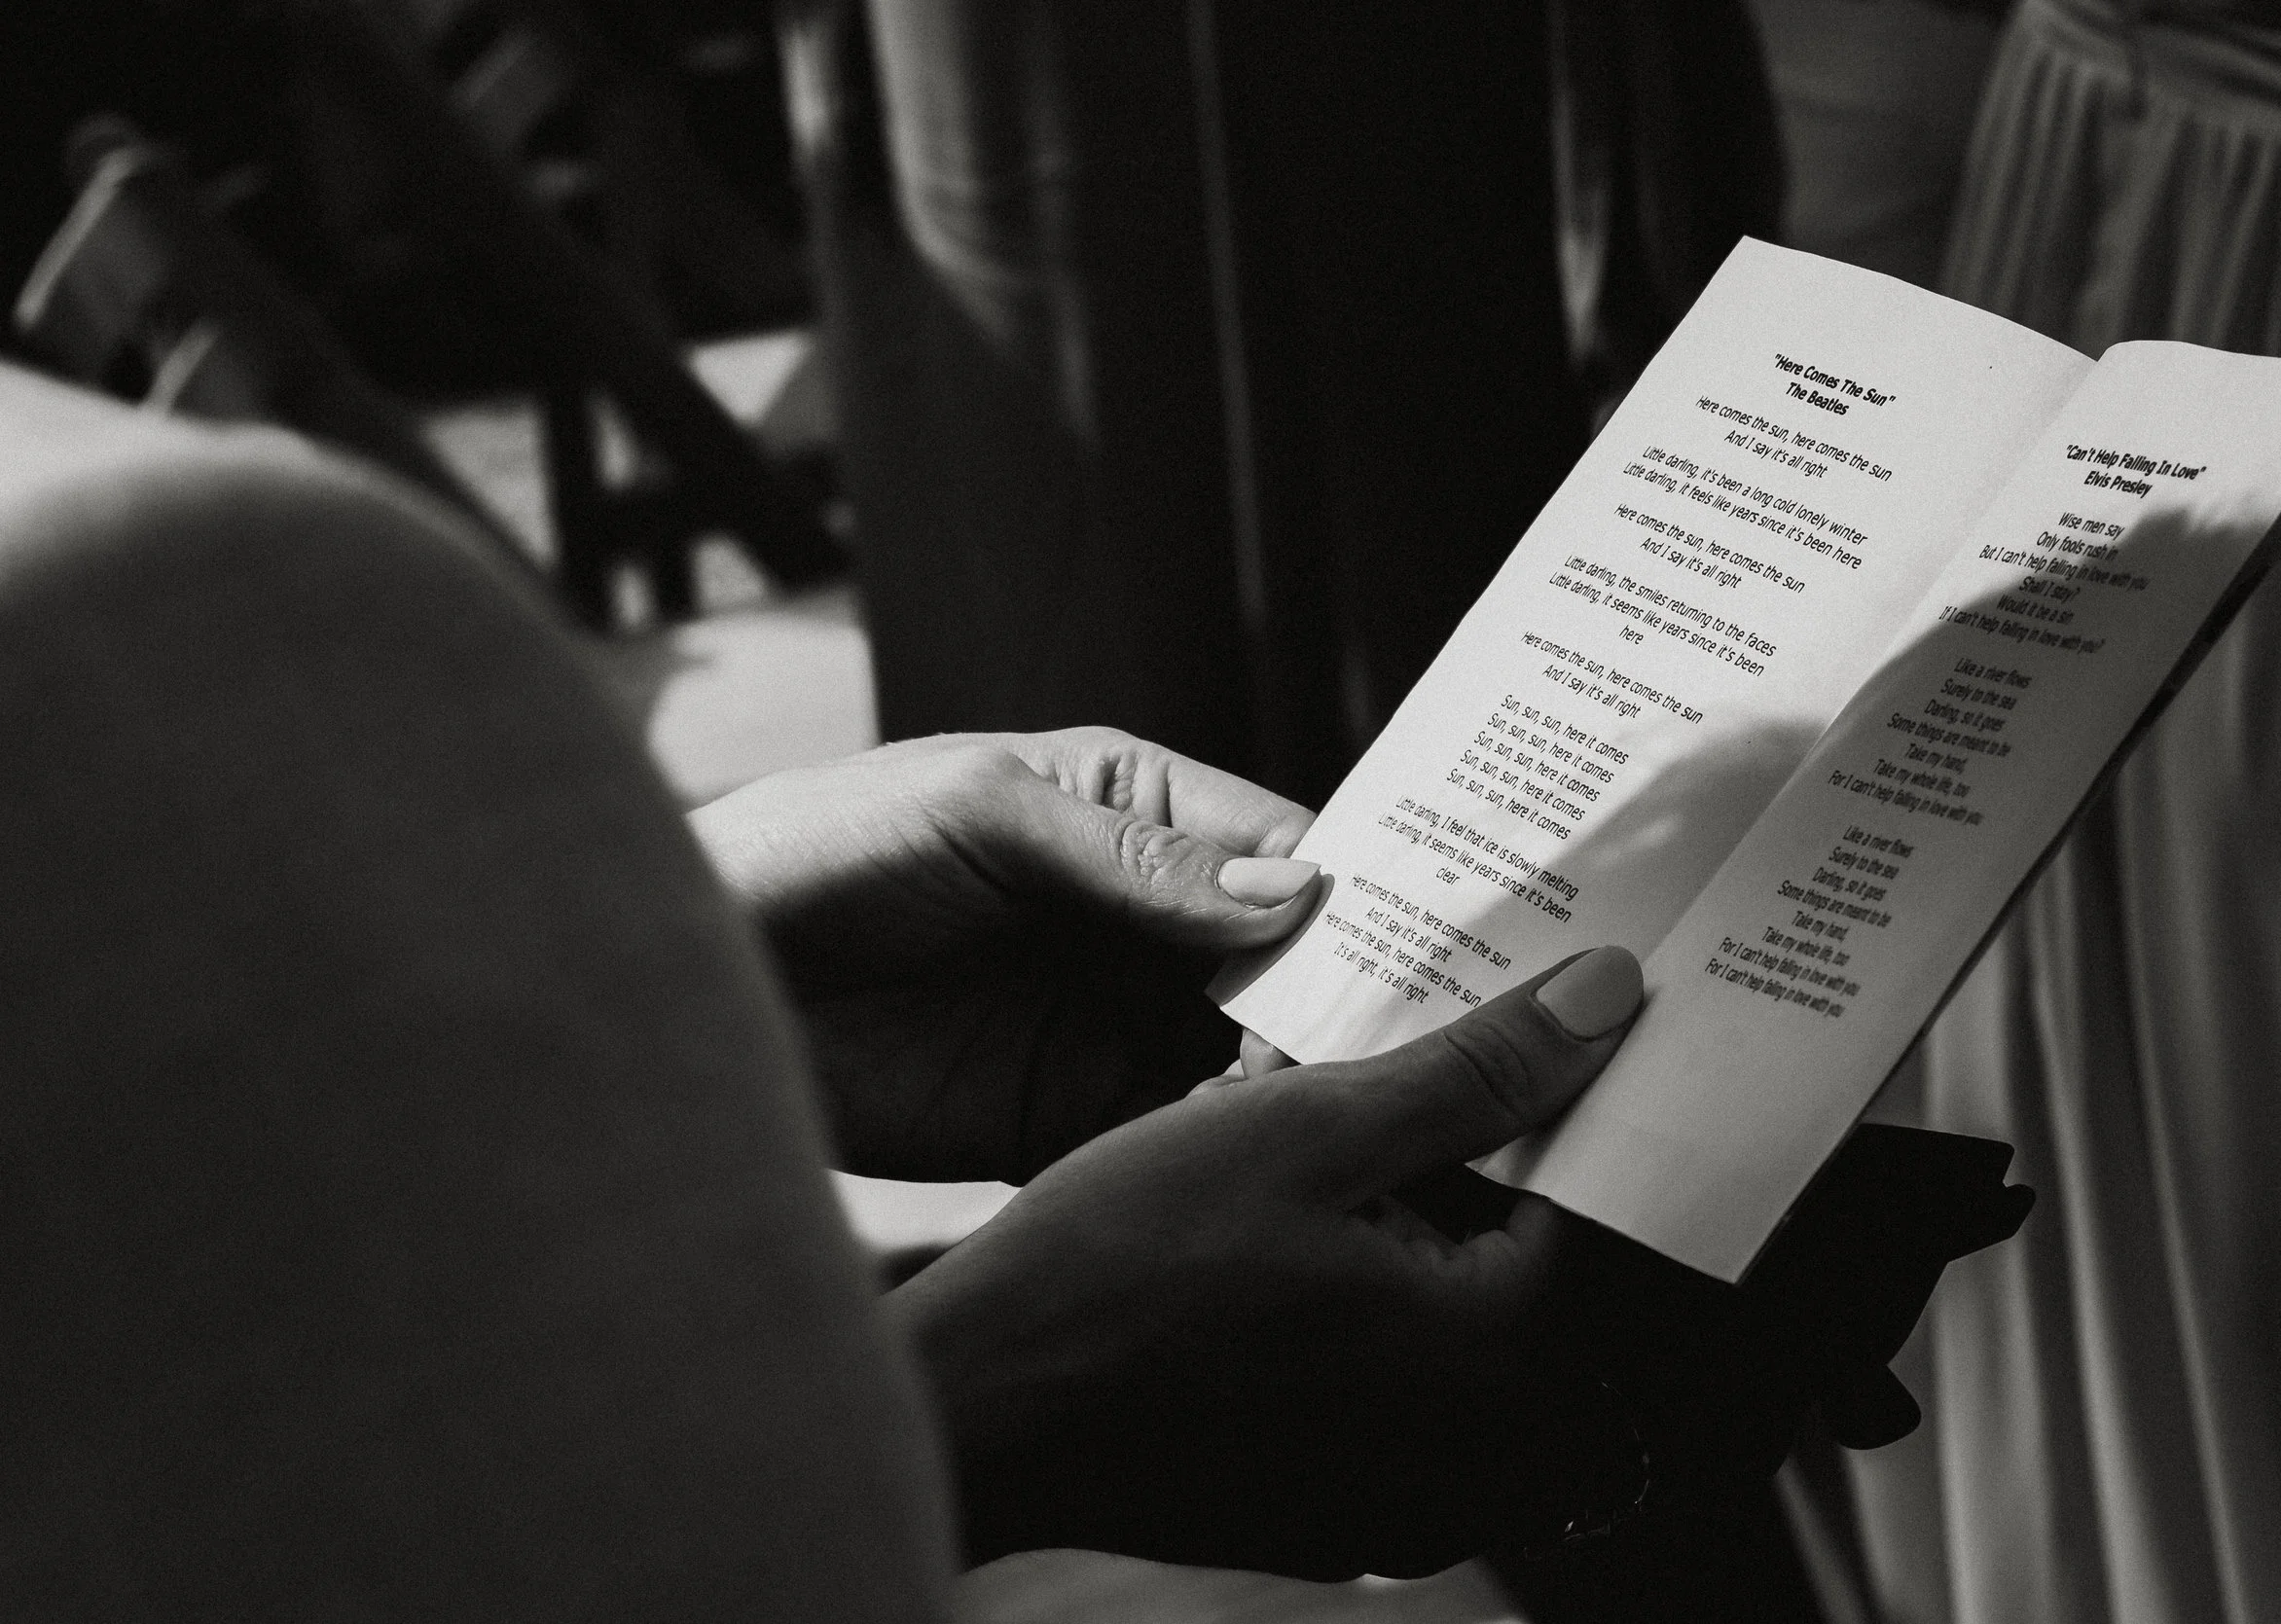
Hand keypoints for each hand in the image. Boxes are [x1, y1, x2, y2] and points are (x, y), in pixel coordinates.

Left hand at [689, 729, 1318, 1182]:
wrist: (694, 977)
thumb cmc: (824, 849)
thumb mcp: (982, 817)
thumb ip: (1135, 860)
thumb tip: (1296, 890)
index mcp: (1129, 811)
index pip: (1273, 847)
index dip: (1351, 893)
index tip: (1422, 951)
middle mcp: (1137, 919)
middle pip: (1276, 964)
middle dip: (1329, 1004)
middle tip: (1381, 1056)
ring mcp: (1102, 1020)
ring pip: (1236, 1057)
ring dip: (1279, 1086)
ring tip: (1318, 1120)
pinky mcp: (1058, 1116)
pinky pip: (1161, 1136)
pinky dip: (1206, 1152)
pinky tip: (1238, 1169)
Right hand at [887, 947, 1648, 1580]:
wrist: (980, 1408)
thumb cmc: (1128, 1267)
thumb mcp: (1309, 1127)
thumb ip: (1473, 1073)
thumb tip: (1608, 1002)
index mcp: (1499, 1360)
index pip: (1578, 1201)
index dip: (1523, 1104)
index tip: (1474, 1043)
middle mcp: (1472, 1458)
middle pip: (1503, 1267)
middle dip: (1442, 1172)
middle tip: (1356, 1098)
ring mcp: (1397, 1504)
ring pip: (1431, 1329)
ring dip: (1381, 1241)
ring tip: (1284, 1173)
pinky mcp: (1325, 1520)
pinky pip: (1372, 1393)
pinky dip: (1336, 1319)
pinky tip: (1250, 1260)